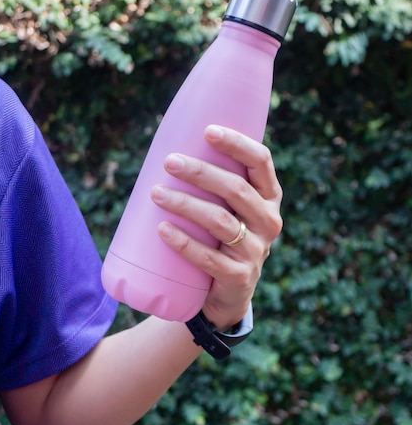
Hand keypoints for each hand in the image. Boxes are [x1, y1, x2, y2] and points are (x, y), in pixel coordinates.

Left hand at [151, 125, 282, 329]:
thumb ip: (213, 184)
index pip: (261, 161)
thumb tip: (170, 147)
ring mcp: (257, 250)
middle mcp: (268, 220)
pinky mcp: (239, 277)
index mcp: (268, 196)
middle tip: (169, 162)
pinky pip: (209, 258)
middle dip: (201, 172)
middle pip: (236, 189)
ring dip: (185, 204)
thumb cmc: (220, 238)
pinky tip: (162, 229)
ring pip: (220, 221)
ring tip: (156, 193)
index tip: (207, 131)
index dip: (237, 143)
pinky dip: (183, 243)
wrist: (228, 293)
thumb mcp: (227, 209)